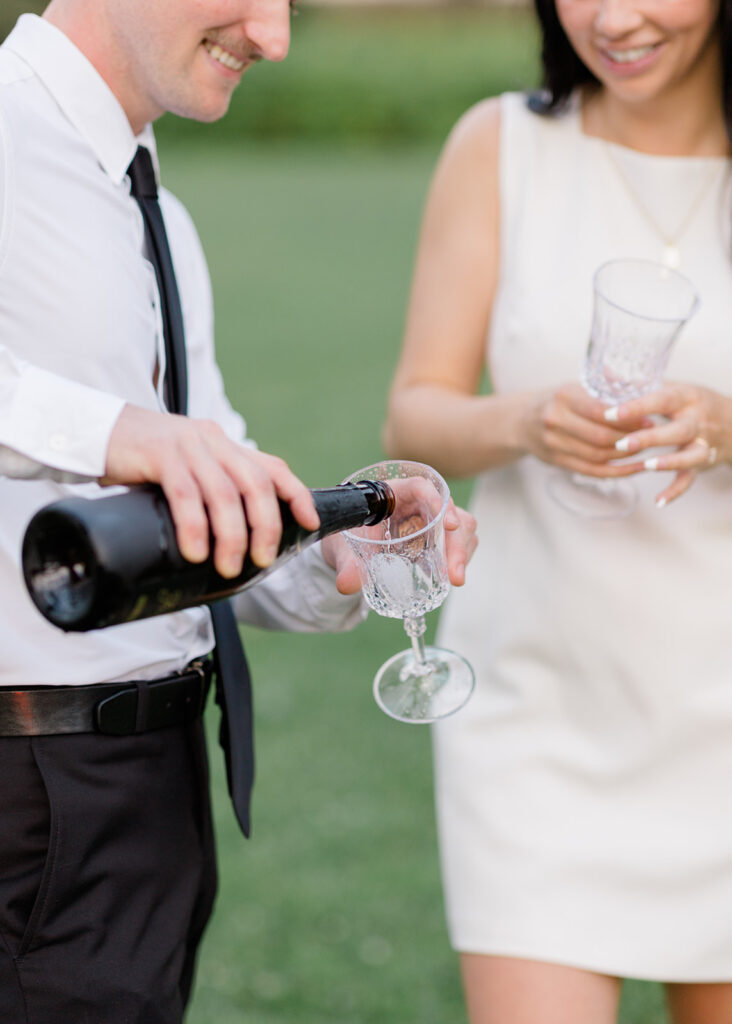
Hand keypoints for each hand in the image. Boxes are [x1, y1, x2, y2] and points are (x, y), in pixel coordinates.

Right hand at [103, 404, 318, 576]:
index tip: (309, 524)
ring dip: (232, 535)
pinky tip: (196, 552)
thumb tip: (225, 545)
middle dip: (265, 527)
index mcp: (224, 445)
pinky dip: (195, 526)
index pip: (272, 467)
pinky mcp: (160, 453)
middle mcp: (212, 441)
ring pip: (224, 493)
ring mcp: (187, 445)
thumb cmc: (140, 460)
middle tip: (261, 560)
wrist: (93, 429)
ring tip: (228, 566)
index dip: (296, 495)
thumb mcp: (184, 471)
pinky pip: (186, 493)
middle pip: (256, 484)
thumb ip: (206, 492)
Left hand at [322, 499, 477, 594]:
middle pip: (449, 512)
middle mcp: (419, 502)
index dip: (436, 501)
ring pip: (461, 527)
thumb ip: (348, 564)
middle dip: (455, 543)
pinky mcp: (440, 535)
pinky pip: (459, 541)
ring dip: (461, 553)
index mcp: (395, 494)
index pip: (420, 487)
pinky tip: (449, 577)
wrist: (350, 543)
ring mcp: (433, 518)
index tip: (448, 524)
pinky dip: (459, 559)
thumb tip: (347, 585)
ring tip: (455, 579)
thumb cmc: (351, 533)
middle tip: (454, 575)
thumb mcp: (345, 547)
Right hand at [519, 383, 647, 476]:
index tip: (649, 419)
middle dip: (630, 439)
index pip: (600, 411)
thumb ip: (602, 389)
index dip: (627, 419)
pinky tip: (632, 469)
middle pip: (600, 437)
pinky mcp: (556, 461)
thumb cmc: (558, 402)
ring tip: (645, 451)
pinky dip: (614, 472)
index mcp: (563, 397)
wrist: (521, 421)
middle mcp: (555, 420)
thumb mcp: (574, 387)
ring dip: (624, 457)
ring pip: (596, 456)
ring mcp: (553, 443)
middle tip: (651, 436)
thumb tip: (642, 388)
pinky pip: (590, 471)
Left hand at [597, 383, 730, 506]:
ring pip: (689, 455)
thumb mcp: (673, 388)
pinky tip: (658, 501)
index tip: (610, 413)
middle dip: (650, 437)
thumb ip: (640, 385)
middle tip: (621, 444)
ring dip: (668, 462)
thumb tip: (603, 373)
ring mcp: (702, 443)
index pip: (662, 400)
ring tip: (646, 466)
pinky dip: (676, 491)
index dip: (636, 406)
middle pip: (677, 430)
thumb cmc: (692, 403)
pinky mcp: (702, 463)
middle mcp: (697, 420)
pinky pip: (691, 479)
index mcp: (686, 398)